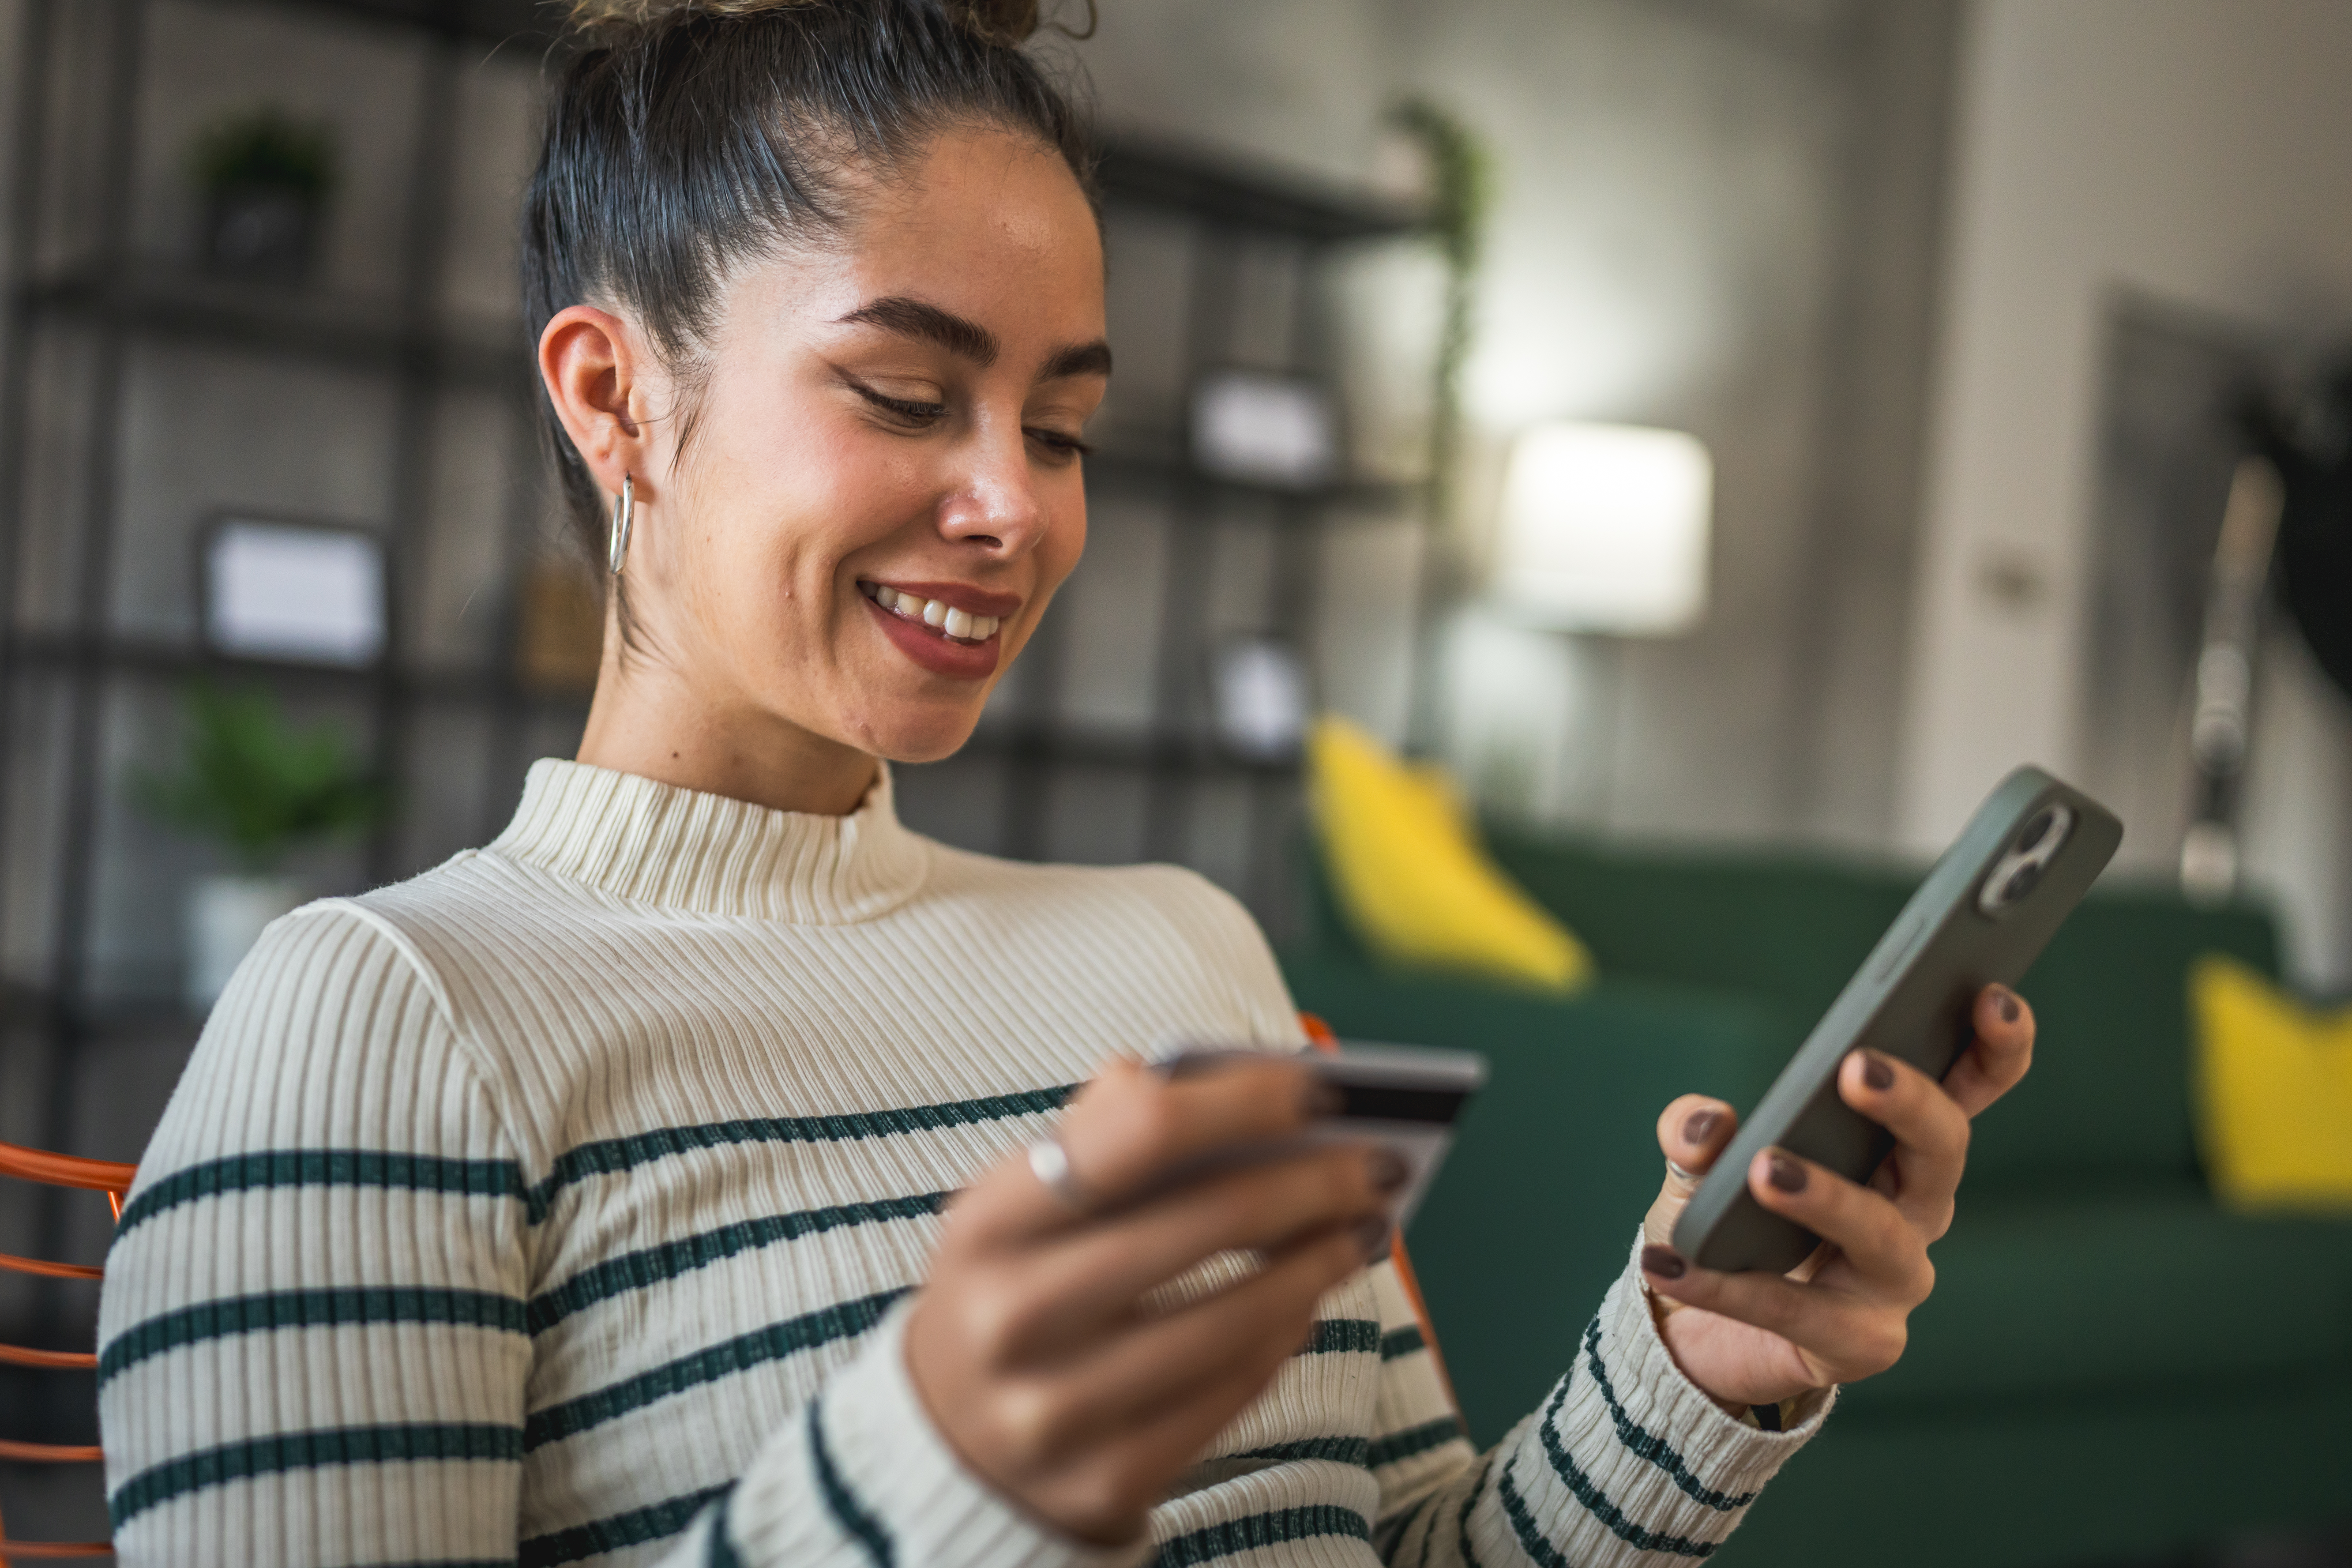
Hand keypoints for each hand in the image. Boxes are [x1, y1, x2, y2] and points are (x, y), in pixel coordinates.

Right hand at [904, 1055, 1398, 1544]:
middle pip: (1208, 1221)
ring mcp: (1058, 1410)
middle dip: (1314, 1183)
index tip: (1318, 1088)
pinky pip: (1230, 1395)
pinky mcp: (1107, 1480)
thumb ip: (1099, 1132)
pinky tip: (1308, 1300)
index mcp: (988, 1222)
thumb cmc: (1012, 1286)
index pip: (1138, 1130)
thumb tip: (1201, 1076)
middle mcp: (1014, 1316)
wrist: (945, 1445)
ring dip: (1319, 1264)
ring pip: (1235, 1319)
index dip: (1244, 1100)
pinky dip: (1284, 1337)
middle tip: (1376, 1164)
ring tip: (1362, 1229)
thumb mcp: (1018, 1205)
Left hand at [1636, 984, 2035, 1407]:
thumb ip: (1698, 1131)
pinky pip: (1797, 1310)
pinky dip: (1728, 1285)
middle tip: (1856, 1068)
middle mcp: (1915, 1209)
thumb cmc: (1724, 1223)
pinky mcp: (1859, 1343)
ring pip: (1881, 1232)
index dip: (1994, 1046)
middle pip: (1942, 1150)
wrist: (1695, 1329)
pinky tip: (1668, 1262)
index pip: (1968, 1089)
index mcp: (1896, 1147)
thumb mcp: (1702, 1163)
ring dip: (1825, 1195)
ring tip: (1762, 1169)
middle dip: (1908, 1103)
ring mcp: (1895, 1280)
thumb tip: (1707, 1123)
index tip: (1989, 995)